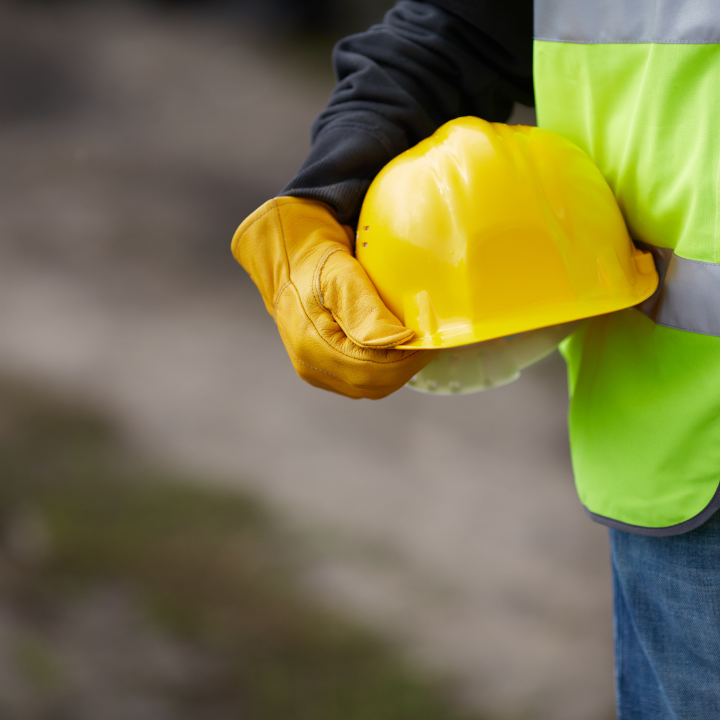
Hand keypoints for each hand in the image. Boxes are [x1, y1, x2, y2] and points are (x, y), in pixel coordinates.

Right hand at [232, 197, 435, 398]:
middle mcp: (312, 366)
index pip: (372, 371)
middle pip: (374, 384)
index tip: (429, 339)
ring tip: (415, 343)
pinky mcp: (324, 370)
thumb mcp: (342, 276)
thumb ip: (367, 312)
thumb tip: (400, 341)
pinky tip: (395, 347)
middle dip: (406, 365)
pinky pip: (362, 380)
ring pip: (370, 386)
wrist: (290, 262)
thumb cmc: (316, 261)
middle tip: (428, 341)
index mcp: (313, 346)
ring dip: (397, 369)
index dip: (407, 359)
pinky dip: (384, 368)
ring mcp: (316, 371)